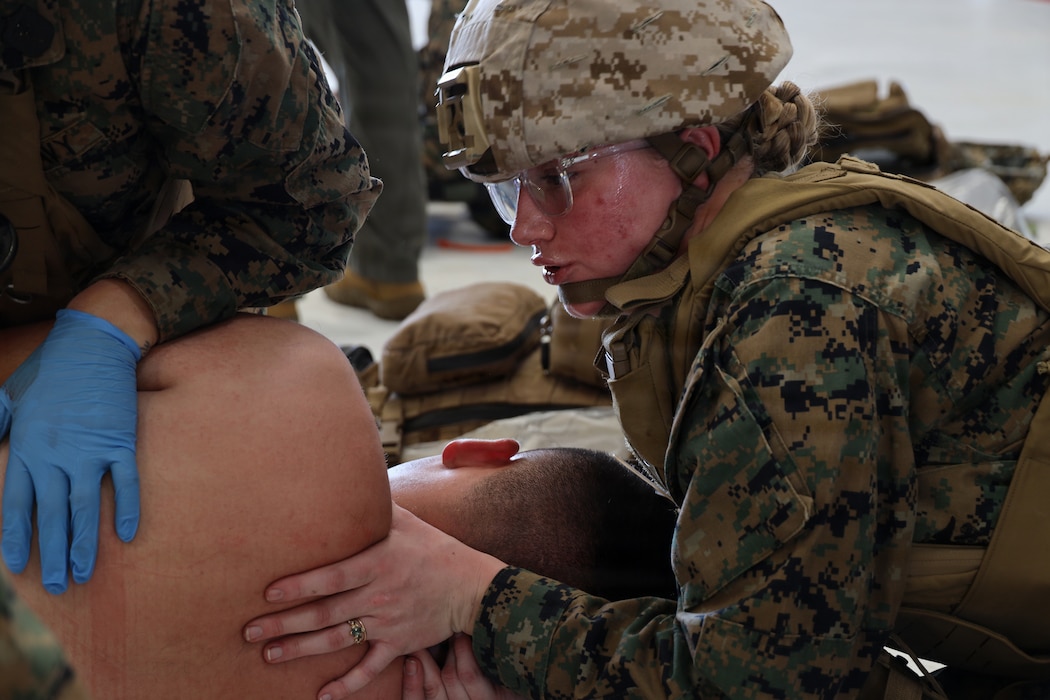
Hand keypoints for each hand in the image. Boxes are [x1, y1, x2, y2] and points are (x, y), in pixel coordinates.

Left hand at [0, 308, 141, 592]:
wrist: (94, 344)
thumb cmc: (49, 369)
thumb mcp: (9, 396)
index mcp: (26, 446)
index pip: (18, 504)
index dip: (17, 537)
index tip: (16, 566)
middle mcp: (56, 453)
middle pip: (51, 514)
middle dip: (52, 553)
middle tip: (57, 586)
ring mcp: (91, 449)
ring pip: (85, 506)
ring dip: (84, 543)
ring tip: (84, 574)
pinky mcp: (121, 441)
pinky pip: (126, 483)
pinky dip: (127, 509)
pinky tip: (125, 536)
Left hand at [242, 504, 506, 699]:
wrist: (471, 587)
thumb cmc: (435, 548)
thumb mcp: (407, 522)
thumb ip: (376, 507)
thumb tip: (349, 479)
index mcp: (379, 562)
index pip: (334, 577)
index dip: (301, 586)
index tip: (269, 593)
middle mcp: (380, 594)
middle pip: (326, 612)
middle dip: (285, 623)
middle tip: (250, 631)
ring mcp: (388, 622)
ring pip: (338, 639)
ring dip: (301, 649)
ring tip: (269, 655)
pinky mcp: (399, 644)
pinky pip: (371, 668)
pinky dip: (348, 685)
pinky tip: (323, 695)